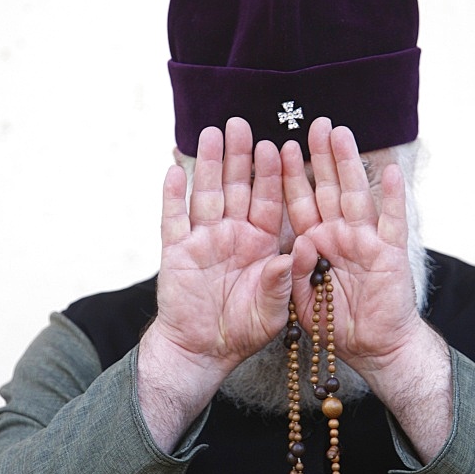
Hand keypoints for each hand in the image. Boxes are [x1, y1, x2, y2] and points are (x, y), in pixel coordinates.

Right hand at [138, 118, 291, 450]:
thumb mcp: (273, 309)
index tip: (276, 145)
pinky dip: (172, 196)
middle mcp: (233, 233)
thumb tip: (302, 249)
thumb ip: (284, 279)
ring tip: (210, 133)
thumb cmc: (243, 330)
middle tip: (240, 122)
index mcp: (261, 242)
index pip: (268, 200)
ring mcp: (203, 239)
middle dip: (238, 155)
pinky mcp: (176, 251)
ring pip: (206, 193)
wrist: (202, 351)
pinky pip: (173, 219)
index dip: (271, 173)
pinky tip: (173, 170)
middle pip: (236, 186)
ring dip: (207, 164)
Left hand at [281, 117, 451, 461]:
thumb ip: (292, 273)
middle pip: (328, 188)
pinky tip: (391, 171)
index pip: (300, 201)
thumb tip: (298, 245)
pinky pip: (392, 221)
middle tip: (316, 123)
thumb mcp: (299, 301)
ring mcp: (366, 240)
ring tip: (342, 133)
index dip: (291, 174)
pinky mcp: (391, 254)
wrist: (373, 348)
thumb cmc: (335, 324)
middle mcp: (339, 235)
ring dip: (349, 164)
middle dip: (321, 156)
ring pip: (356, 194)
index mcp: (314, 242)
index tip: (280, 146)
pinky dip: (393, 197)